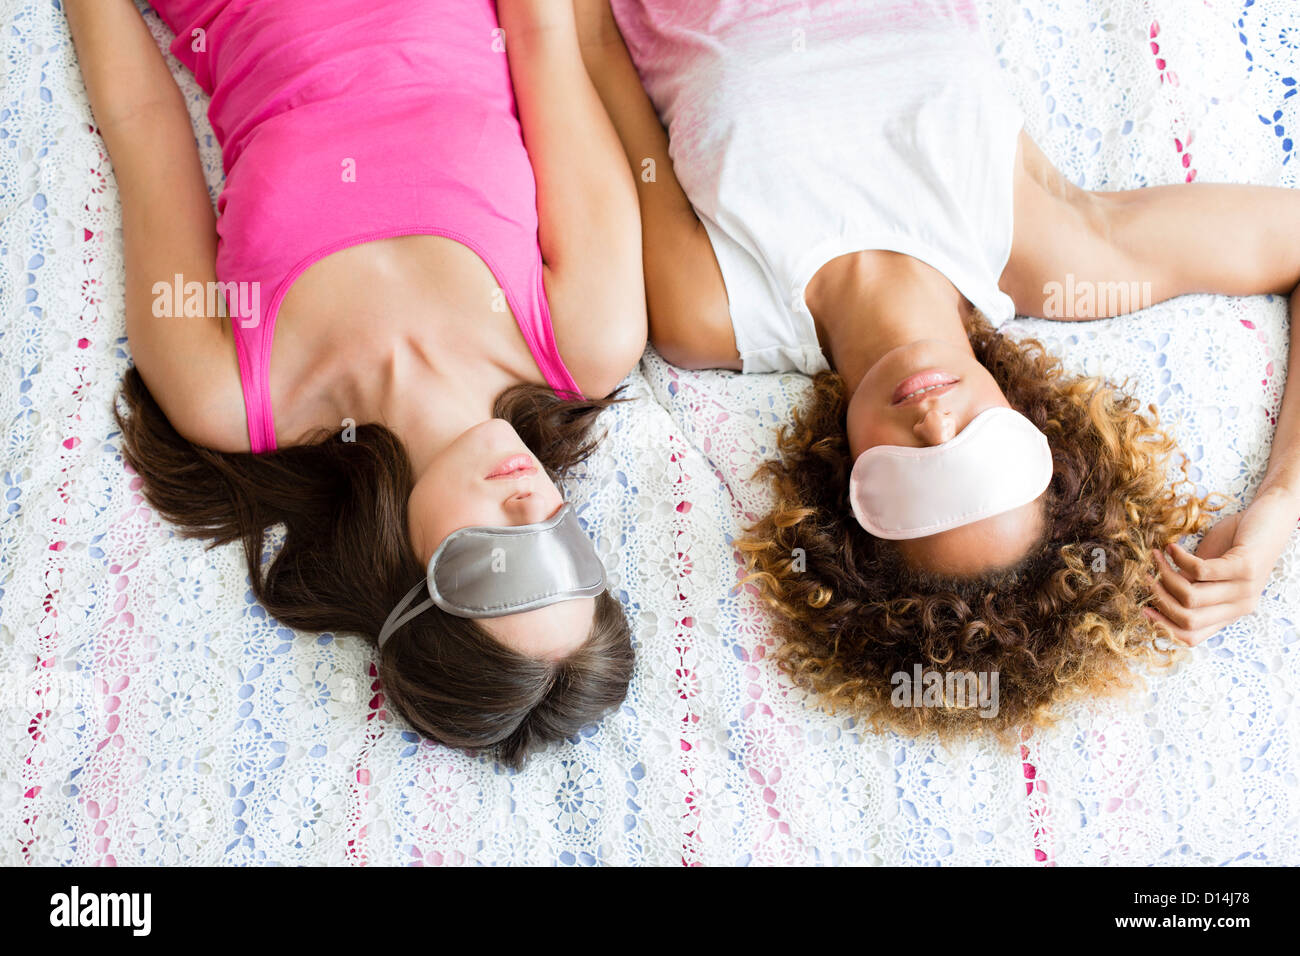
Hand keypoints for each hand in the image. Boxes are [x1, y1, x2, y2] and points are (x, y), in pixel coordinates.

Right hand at [1144, 487, 1297, 644]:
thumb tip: (1155, 592)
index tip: (1142, 607)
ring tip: (1157, 557)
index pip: (1192, 636)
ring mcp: (1245, 589)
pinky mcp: (1246, 568)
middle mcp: (1240, 606)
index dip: (1163, 626)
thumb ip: (1190, 585)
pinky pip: (1200, 571)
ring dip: (1164, 575)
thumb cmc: (1238, 541)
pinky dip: (1178, 558)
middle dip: (1159, 598)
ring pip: (1191, 597)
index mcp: (1230, 612)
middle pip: (1188, 620)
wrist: (1272, 516)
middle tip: (1145, 576)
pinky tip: (1172, 547)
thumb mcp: (1210, 569)